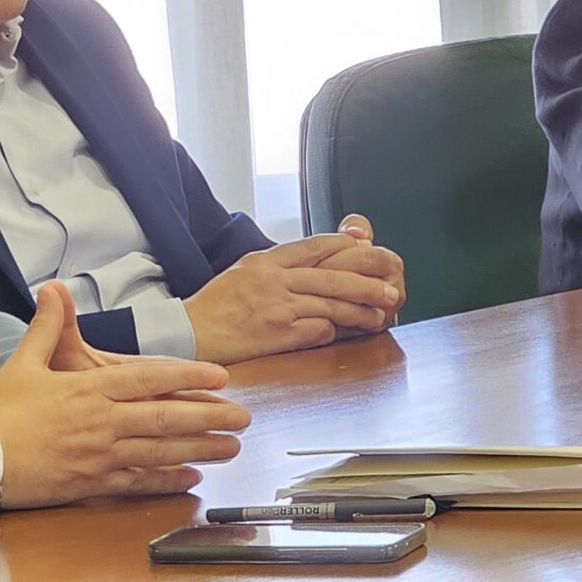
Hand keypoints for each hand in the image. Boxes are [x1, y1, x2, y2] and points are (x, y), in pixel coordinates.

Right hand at [0, 284, 250, 510]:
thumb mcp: (24, 361)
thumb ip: (47, 325)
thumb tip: (53, 287)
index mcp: (90, 389)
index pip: (150, 380)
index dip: (189, 377)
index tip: (221, 377)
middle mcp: (103, 422)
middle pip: (167, 419)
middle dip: (210, 417)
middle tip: (244, 417)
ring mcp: (101, 456)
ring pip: (161, 452)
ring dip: (200, 449)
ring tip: (231, 448)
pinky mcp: (92, 484)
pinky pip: (138, 483)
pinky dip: (167, 480)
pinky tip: (191, 478)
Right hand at [186, 232, 403, 363]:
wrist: (191, 332)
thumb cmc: (217, 305)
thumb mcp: (244, 270)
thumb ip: (277, 264)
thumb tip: (313, 260)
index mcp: (266, 260)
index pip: (314, 246)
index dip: (345, 247)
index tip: (367, 249)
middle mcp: (274, 280)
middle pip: (333, 276)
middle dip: (367, 283)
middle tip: (390, 289)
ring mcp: (277, 307)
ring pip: (331, 304)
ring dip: (360, 311)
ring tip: (380, 314)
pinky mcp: (278, 335)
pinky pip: (318, 330)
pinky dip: (333, 331)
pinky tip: (342, 333)